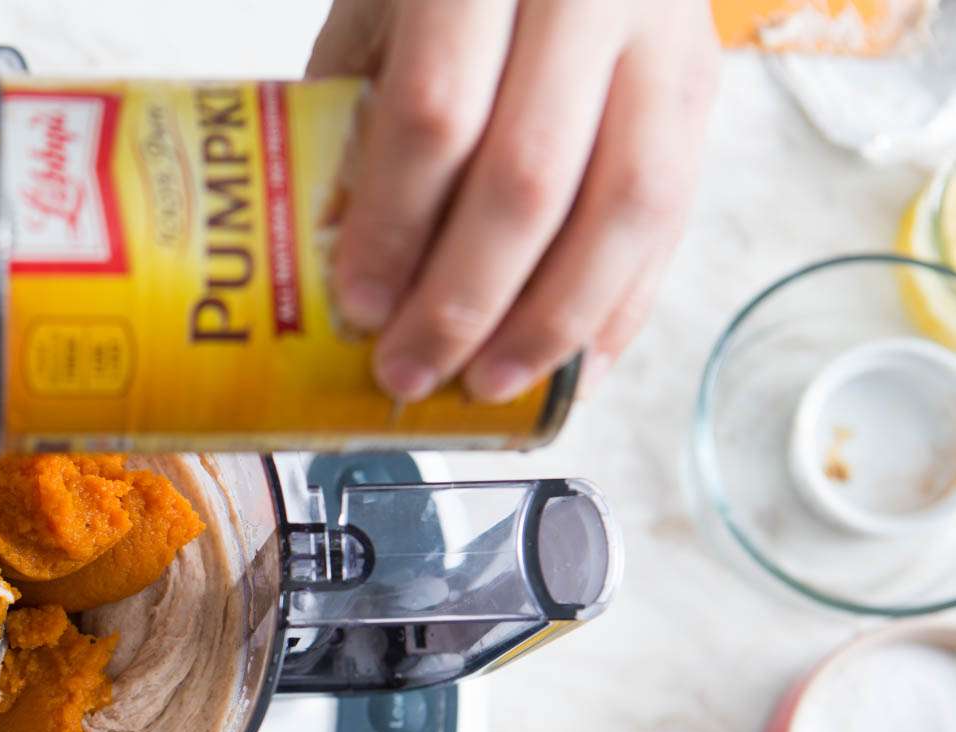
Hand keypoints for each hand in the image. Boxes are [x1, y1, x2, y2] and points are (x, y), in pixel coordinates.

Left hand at [309, 0, 719, 402]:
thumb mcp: (382, 10)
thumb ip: (360, 116)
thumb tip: (337, 264)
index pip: (437, 115)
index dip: (396, 228)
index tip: (359, 307)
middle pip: (532, 178)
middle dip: (465, 301)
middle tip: (409, 372)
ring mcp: (665, 30)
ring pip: (629, 206)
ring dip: (552, 322)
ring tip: (489, 384)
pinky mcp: (703, 77)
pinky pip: (676, 211)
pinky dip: (621, 304)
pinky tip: (571, 365)